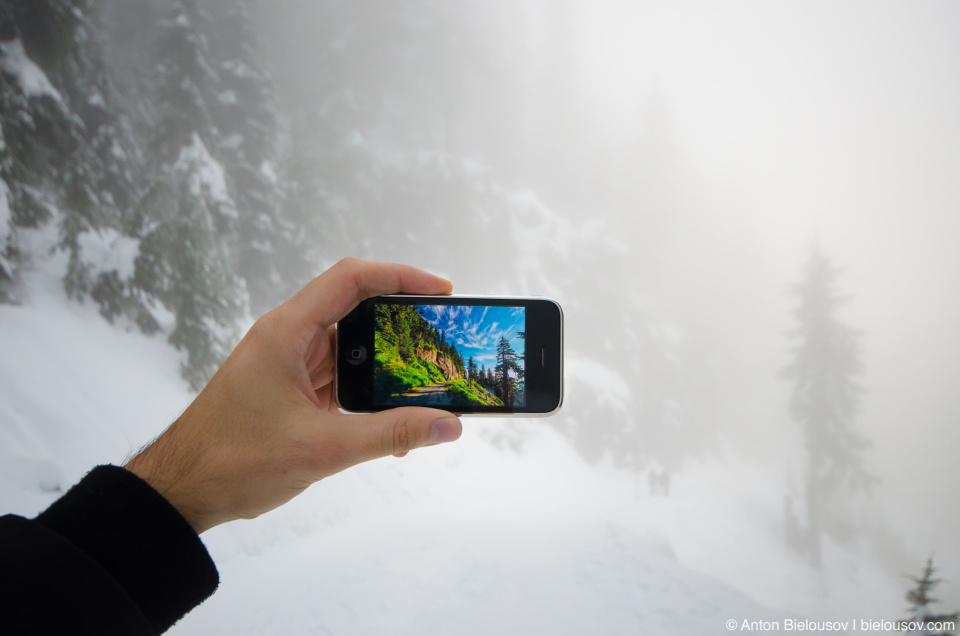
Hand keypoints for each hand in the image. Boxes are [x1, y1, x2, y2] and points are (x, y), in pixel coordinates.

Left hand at [124, 257, 462, 533]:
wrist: (179, 491)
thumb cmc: (232, 461)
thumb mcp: (323, 448)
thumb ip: (390, 434)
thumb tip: (446, 425)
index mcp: (287, 332)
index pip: (351, 280)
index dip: (400, 277)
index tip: (440, 293)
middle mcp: (287, 338)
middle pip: (355, 310)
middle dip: (402, 325)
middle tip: (441, 340)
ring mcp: (287, 364)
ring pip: (349, 348)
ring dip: (385, 366)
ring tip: (425, 383)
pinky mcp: (288, 389)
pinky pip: (337, 379)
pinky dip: (366, 394)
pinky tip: (390, 423)